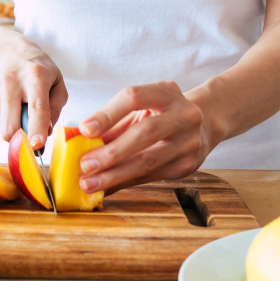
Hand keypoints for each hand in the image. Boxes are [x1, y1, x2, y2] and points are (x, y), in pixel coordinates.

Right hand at [0, 39, 66, 149]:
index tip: (37, 146)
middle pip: (12, 125)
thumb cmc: (38, 68)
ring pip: (6, 128)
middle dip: (23, 139)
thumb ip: (55, 107)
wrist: (6, 52)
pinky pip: (1, 124)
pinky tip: (14, 107)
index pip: (37, 108)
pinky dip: (10, 121)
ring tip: (24, 110)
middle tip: (34, 135)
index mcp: (36, 77)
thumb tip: (46, 131)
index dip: (37, 129)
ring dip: (18, 128)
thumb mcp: (56, 81)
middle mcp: (13, 83)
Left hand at [77, 81, 208, 194]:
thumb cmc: (160, 115)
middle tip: (85, 165)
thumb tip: (77, 140)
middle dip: (112, 152)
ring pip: (149, 160)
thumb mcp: (140, 109)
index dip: (108, 114)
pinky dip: (125, 183)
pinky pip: (151, 177)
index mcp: (167, 92)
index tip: (85, 130)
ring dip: (116, 174)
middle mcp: (184, 114)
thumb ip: (112, 122)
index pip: (134, 98)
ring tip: (89, 183)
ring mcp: (189, 141)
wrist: (202, 126)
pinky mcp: (187, 165)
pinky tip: (105, 188)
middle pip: (146, 132)